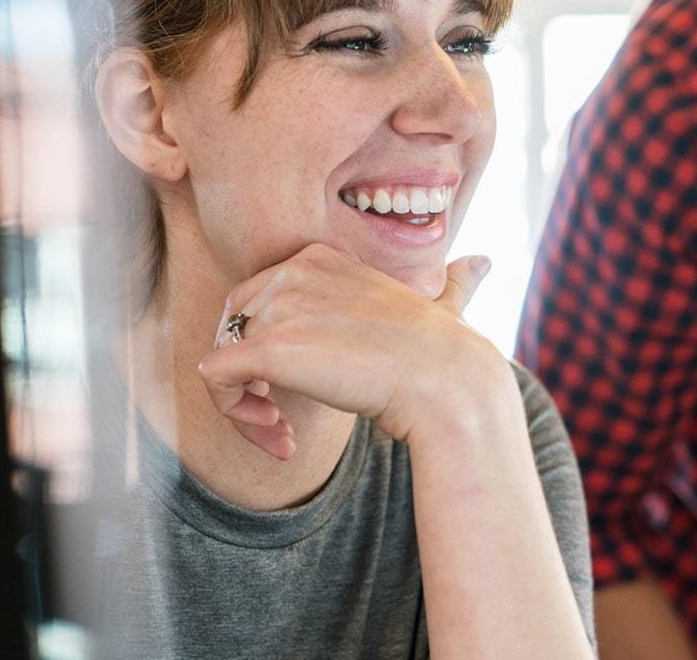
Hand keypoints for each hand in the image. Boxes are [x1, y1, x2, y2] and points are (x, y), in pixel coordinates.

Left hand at [196, 242, 502, 458]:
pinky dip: (234, 415)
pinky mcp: (267, 347)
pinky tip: (279, 439)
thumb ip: (452, 284)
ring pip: (223, 357)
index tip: (305, 389)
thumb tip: (481, 263)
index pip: (261, 300)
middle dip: (253, 378)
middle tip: (283, 420)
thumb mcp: (445, 306)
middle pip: (235, 327)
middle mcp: (292, 270)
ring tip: (283, 435)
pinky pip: (215, 380)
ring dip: (247, 406)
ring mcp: (278, 306)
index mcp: (319, 257)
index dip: (271, 348)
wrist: (447, 381)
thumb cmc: (448, 353)